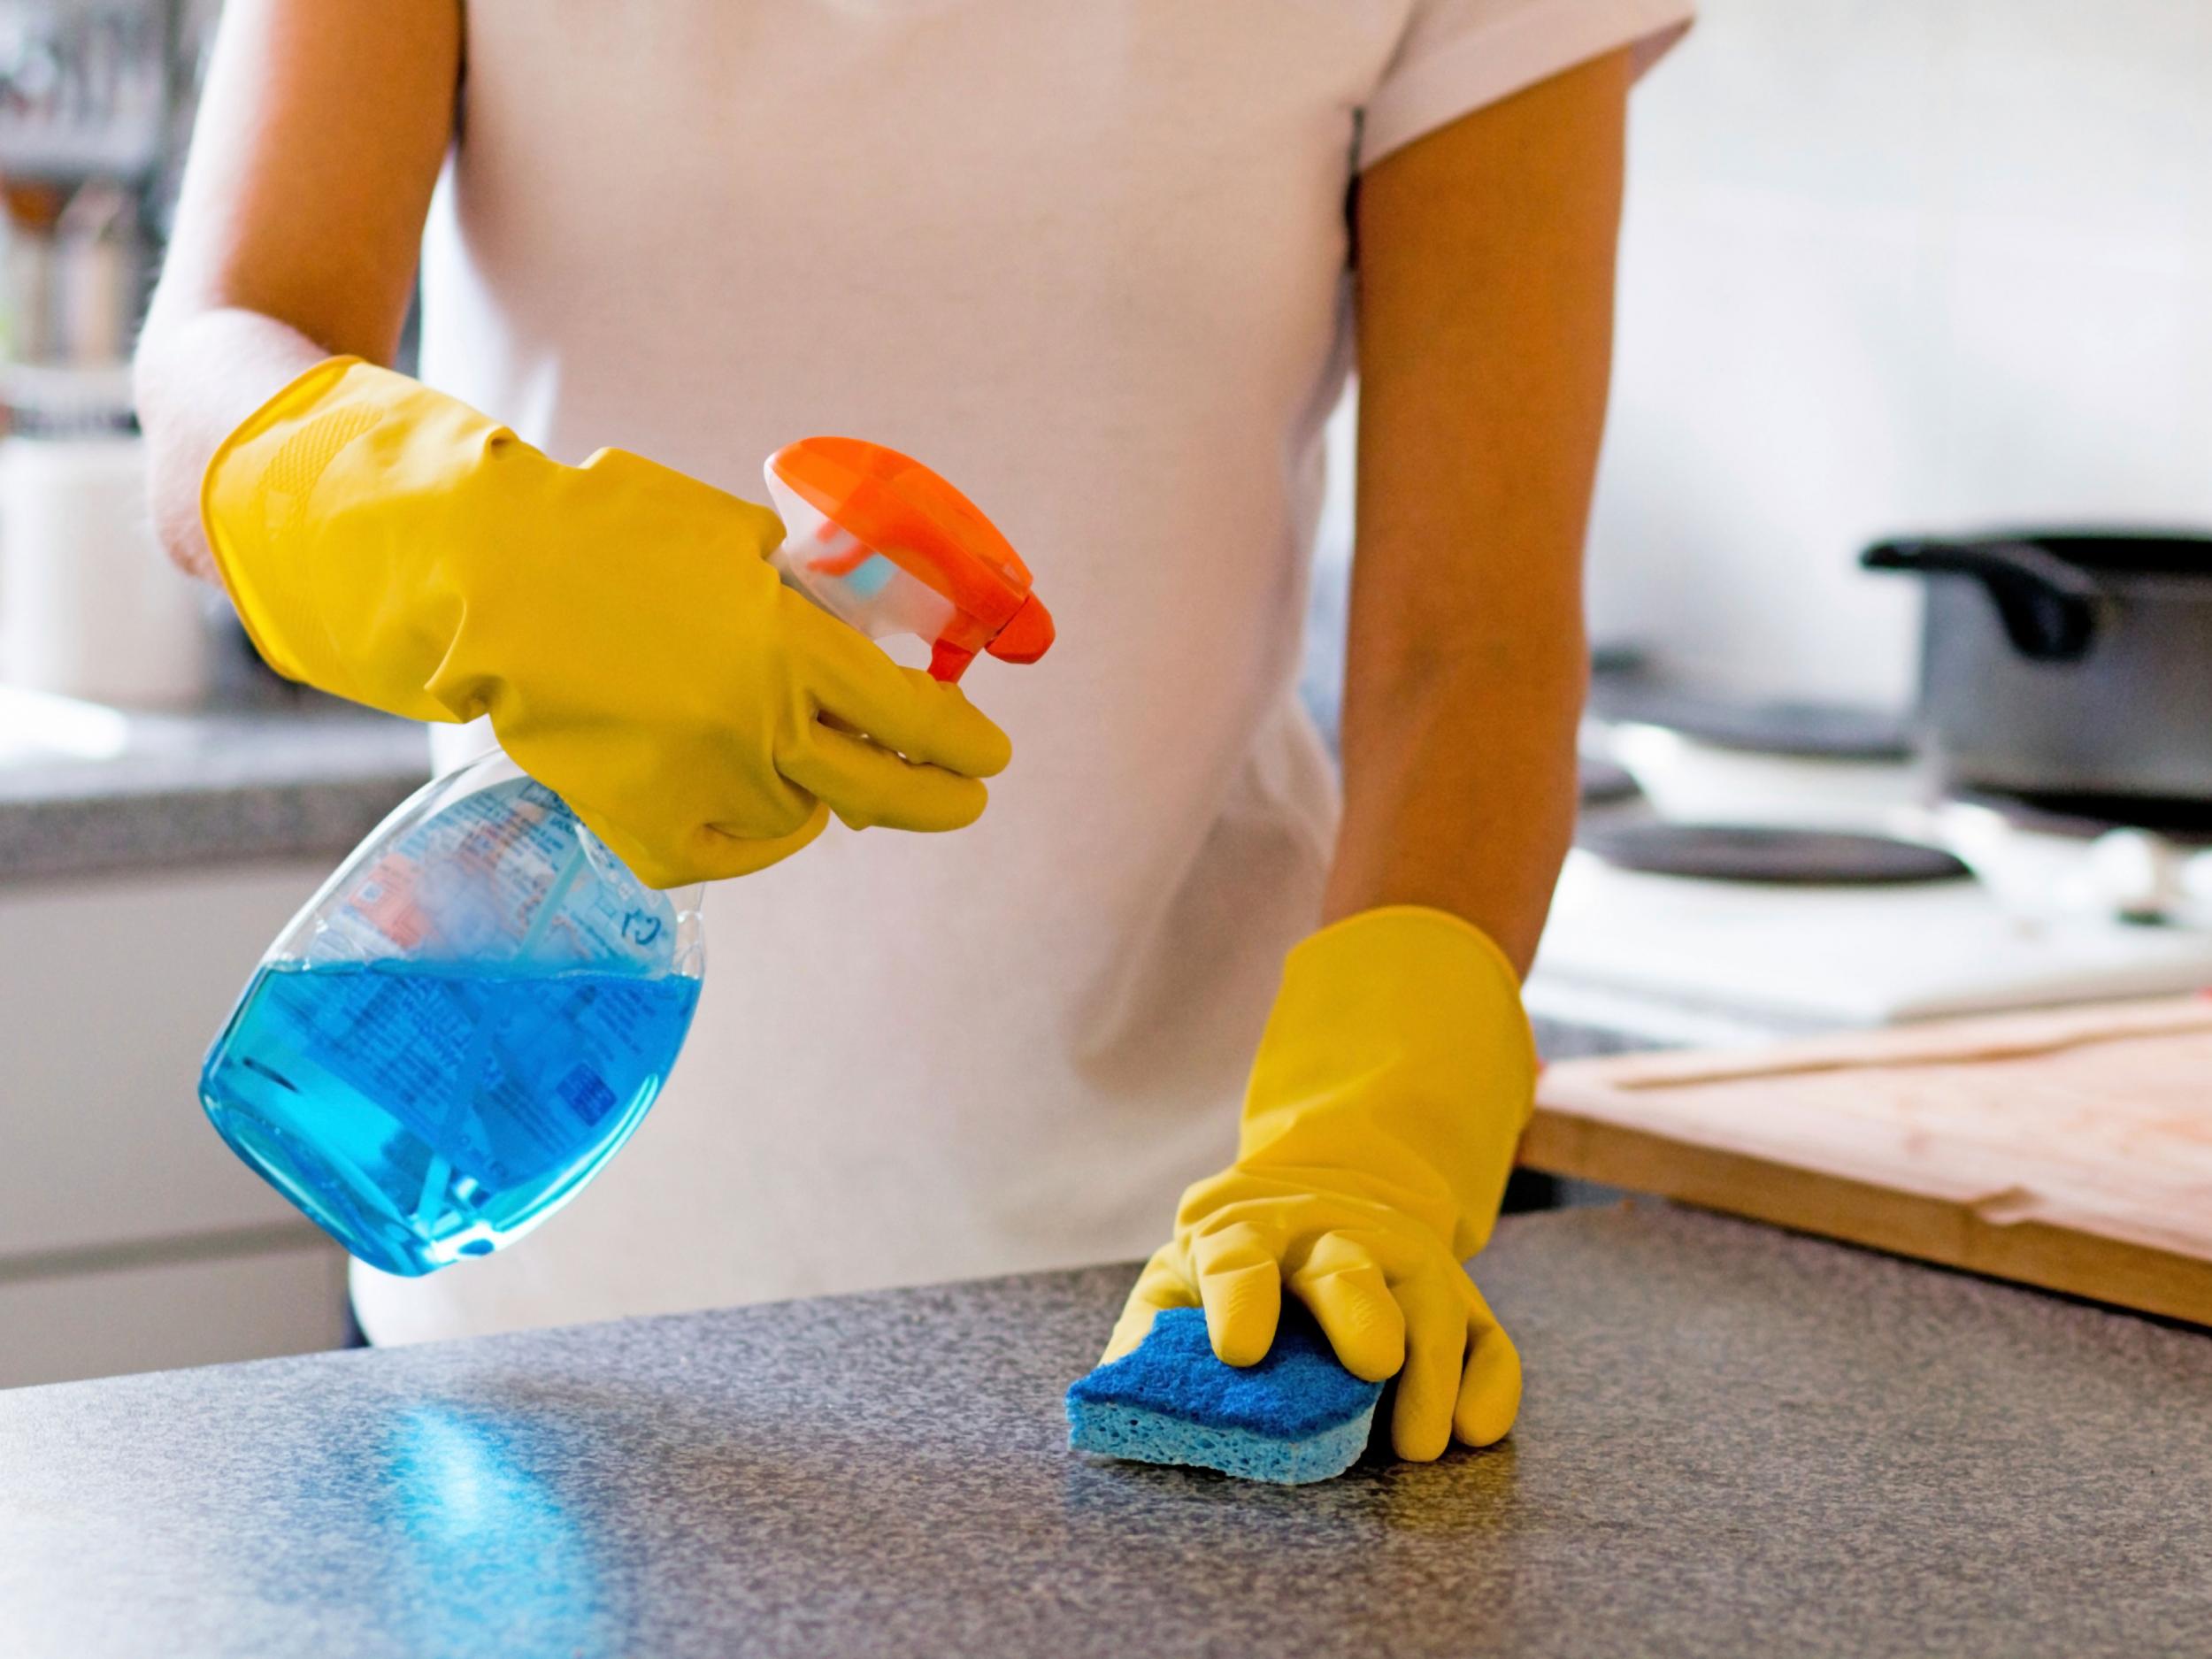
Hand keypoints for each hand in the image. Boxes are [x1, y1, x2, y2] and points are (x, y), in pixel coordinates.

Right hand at [201, 358, 1009, 886]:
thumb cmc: (610, 536)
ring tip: (795, 761)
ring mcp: (703, 785)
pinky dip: (746, 834)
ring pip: (798, 818)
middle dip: (938, 800)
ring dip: (813, 794)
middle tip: (964, 801)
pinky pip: (728, 853)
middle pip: (883, 791)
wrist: (484, 583)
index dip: (964, 742)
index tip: (991, 756)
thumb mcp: (736, 538)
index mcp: (790, 646)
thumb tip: (867, 634)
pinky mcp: (646, 828)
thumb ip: (809, 593)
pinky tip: (747, 804)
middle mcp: (759, 727)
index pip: (914, 715)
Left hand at [1104, 907, 1534, 1460]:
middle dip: (1359, 1309)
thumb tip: (1118, 1406)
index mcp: (1243, 1232)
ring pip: (1428, 1301)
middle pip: (1347, 1264)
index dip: (1239, 1297)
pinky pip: (1487, 1335)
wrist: (1317, 1197)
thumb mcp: (1176, 1284)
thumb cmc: (1231, 1266)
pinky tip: (1477, 1430)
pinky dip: (1489, 1381)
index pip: (1236, 1255)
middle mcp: (1327, 1237)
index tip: (1239, 1350)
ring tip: (1419, 1444)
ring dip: (1431, 1370)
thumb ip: (1148, 1342)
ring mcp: (1401, 1260)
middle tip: (1373, 1364)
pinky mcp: (1456, 1295)